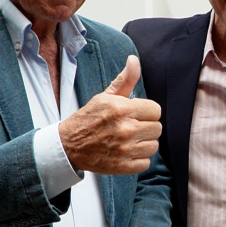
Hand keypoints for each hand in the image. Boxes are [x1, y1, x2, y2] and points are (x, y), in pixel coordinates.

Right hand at [59, 55, 160, 173]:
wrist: (68, 145)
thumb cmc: (89, 118)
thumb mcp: (105, 96)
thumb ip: (125, 80)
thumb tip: (134, 60)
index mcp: (122, 109)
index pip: (155, 110)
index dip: (147, 111)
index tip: (136, 114)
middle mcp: (125, 129)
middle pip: (157, 128)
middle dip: (146, 126)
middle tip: (131, 127)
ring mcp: (124, 149)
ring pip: (153, 146)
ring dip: (143, 143)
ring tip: (129, 140)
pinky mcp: (122, 166)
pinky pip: (146, 163)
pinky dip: (138, 159)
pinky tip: (126, 152)